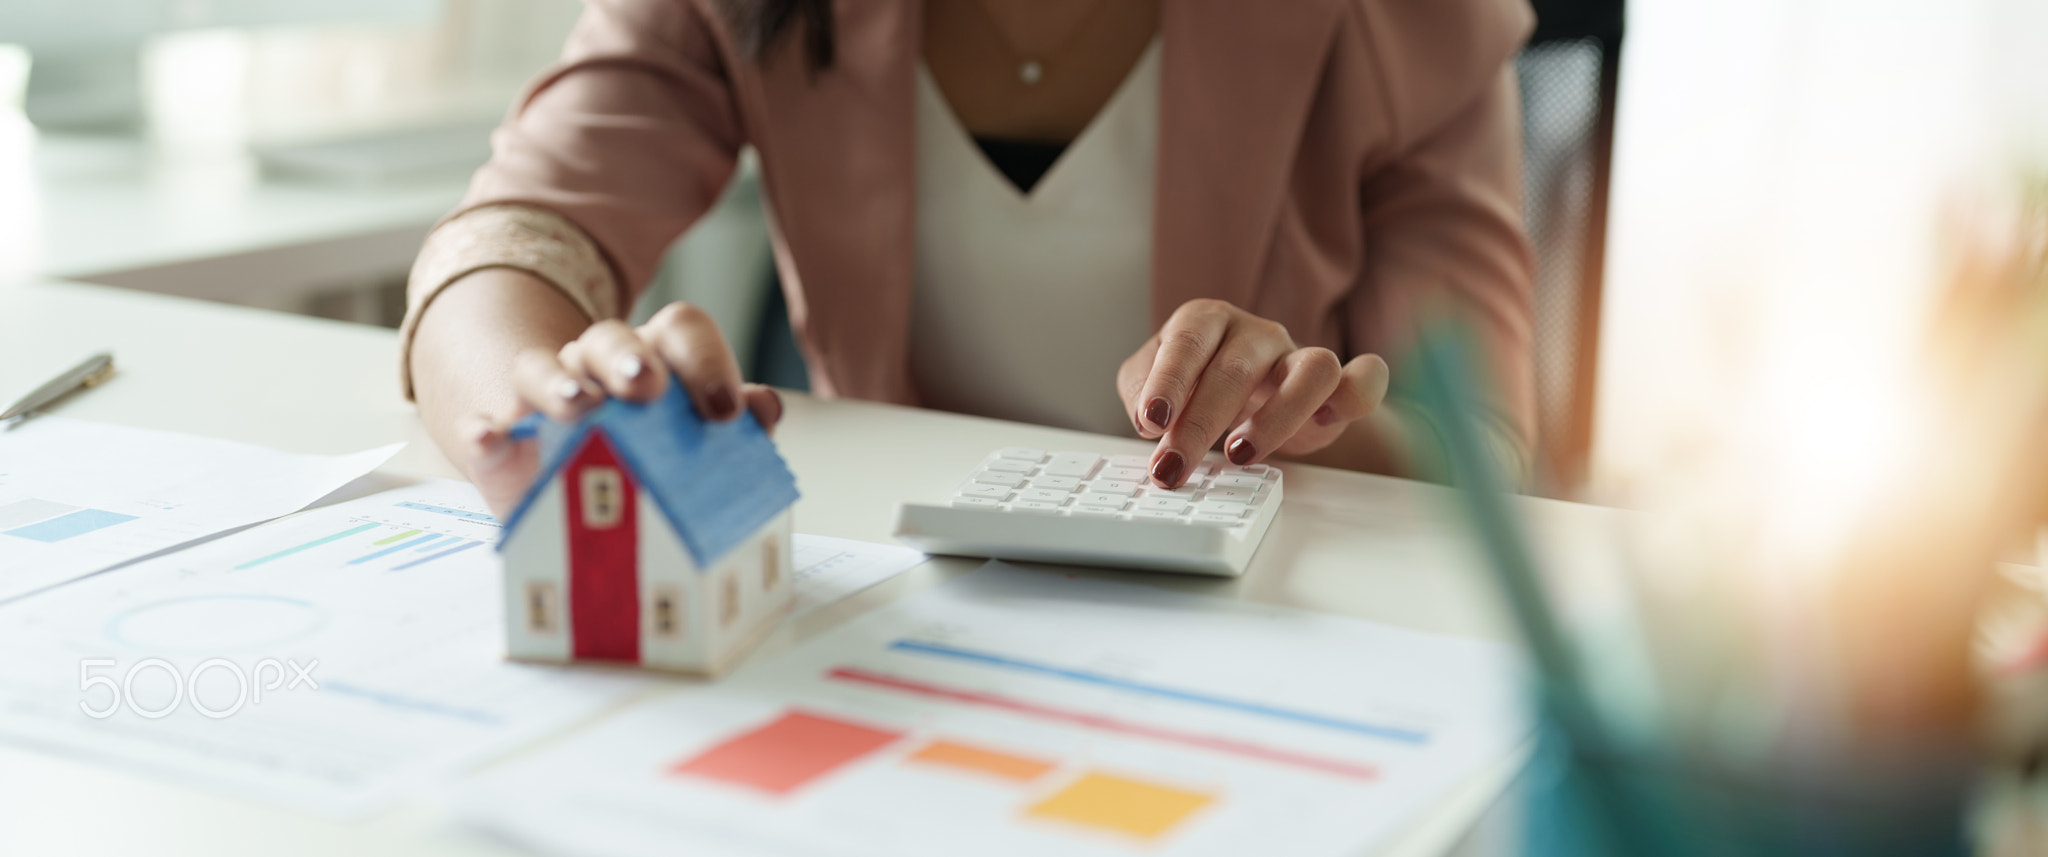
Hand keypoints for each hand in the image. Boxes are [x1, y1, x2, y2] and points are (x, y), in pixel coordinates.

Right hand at [456, 302, 783, 513]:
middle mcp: (595, 365)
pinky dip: (486, 431)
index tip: (725, 410)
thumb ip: (733, 424)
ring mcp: (542, 398)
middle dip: (630, 359)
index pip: (680, 330)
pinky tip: (489, 436)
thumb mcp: (691, 443)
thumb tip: (765, 406)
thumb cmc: (645, 457)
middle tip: (648, 387)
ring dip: (560, 384)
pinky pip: (485, 427)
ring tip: (579, 405)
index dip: (706, 361)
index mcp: (653, 358)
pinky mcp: (500, 441)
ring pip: (541, 367)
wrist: (568, 489)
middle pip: (610, 337)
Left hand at [1117, 299, 1388, 487]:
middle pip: (1236, 368)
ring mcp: (1300, 354)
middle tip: (1173, 468)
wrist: (1251, 402)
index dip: (1169, 383)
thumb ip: (1140, 393)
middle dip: (1200, 424)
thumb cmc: (1198, 389)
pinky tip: (1325, 424)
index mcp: (1206, 322)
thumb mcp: (1152, 389)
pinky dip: (1354, 396)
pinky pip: (1364, 377)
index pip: (1188, 343)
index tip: (1152, 422)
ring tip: (1238, 455)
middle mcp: (1256, 332)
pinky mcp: (1339, 385)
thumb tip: (1148, 418)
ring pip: (1311, 368)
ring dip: (1276, 417)